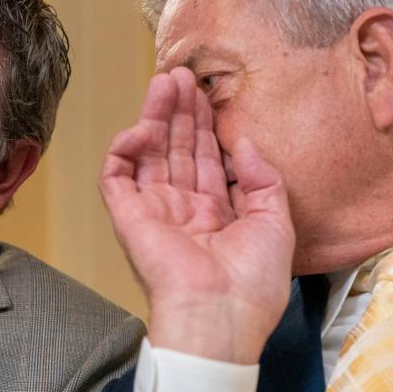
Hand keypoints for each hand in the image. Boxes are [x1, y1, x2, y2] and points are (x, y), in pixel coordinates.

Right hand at [99, 68, 294, 363]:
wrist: (221, 316)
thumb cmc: (253, 283)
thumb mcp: (275, 222)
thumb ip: (262, 178)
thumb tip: (244, 142)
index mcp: (215, 215)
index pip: (206, 159)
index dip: (205, 125)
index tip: (208, 93)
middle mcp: (182, 210)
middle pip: (177, 150)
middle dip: (180, 112)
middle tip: (182, 75)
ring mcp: (153, 212)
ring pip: (148, 154)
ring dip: (154, 117)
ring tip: (165, 82)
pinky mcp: (128, 217)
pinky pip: (117, 176)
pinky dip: (124, 149)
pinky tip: (144, 128)